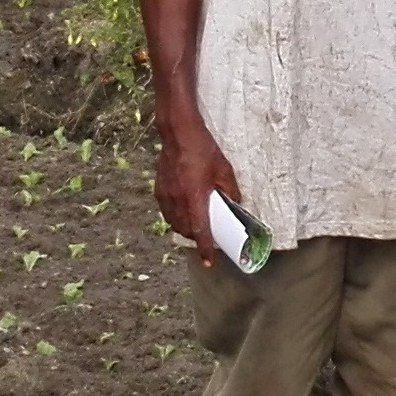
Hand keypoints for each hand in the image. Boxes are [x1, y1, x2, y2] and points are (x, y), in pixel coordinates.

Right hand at [154, 119, 244, 266]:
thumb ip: (230, 189)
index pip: (200, 231)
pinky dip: (175, 217)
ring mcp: (166, 195)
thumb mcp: (224, 169)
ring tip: (195, 227)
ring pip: (174, 223)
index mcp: (195, 198)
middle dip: (196, 239)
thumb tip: (235, 202)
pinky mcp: (159, 189)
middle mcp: (178, 200)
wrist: (178, 133)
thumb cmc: (202, 149)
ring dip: (185, 229)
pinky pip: (167, 211)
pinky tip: (183, 212)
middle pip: (186, 230)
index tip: (208, 262)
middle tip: (207, 239)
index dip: (205, 249)